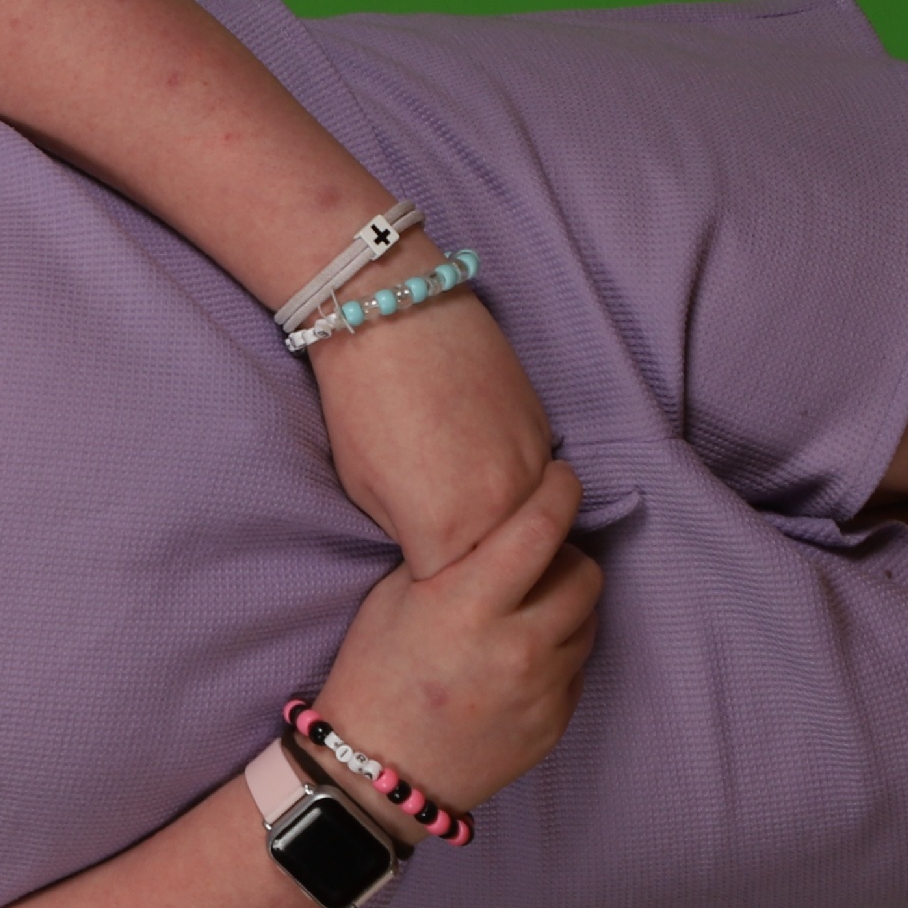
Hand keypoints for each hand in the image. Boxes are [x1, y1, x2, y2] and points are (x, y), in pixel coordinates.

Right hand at [308, 456, 600, 817]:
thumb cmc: (375, 675)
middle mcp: (516, 644)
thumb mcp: (394, 598)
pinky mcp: (555, 722)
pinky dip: (557, 654)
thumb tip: (501, 526)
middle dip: (567, 557)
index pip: (542, 527)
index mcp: (468, 603)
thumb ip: (454, 561)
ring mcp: (542, 688)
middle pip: (585, 574)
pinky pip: (577, 668)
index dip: (561, 491)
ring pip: (588, 621)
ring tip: (526, 613)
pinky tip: (518, 662)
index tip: (561, 478)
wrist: (377, 772)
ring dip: (566, 607)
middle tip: (538, 560)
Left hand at [309, 235, 557, 579]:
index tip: (431, 573)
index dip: (443, 586)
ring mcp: (530, 469)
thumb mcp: (366, 490)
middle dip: (484, 563)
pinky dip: (522, 485)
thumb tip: (444, 556)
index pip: (458, 593)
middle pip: (509, 566)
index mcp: (445, 533)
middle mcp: (499, 510)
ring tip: (472, 502)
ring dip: (508, 523)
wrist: (394, 313)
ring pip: (534, 525)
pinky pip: (541, 482)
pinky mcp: (545, 431)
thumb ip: (415, 537)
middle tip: (457, 545)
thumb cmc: (362, 402)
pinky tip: (487, 462)